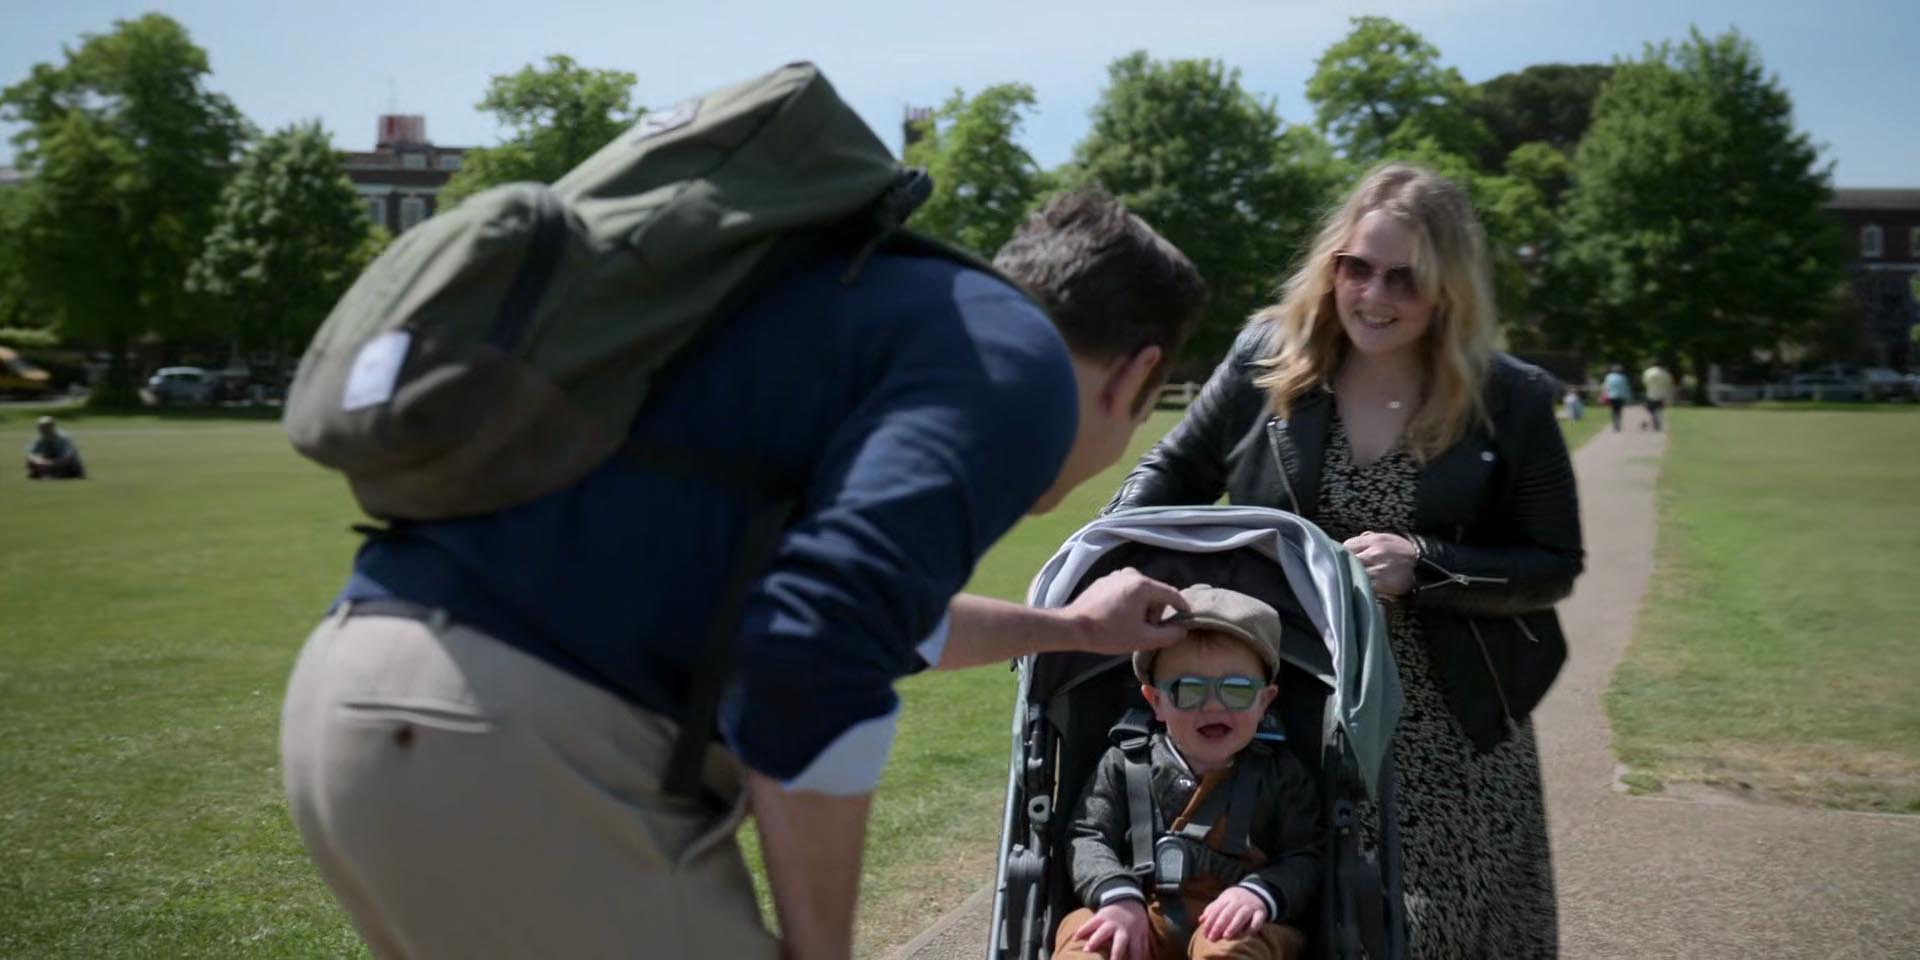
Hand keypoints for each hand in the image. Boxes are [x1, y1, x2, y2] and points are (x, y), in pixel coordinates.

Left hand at [1062, 568, 1189, 656]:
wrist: (1073, 627)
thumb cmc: (1109, 633)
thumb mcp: (1144, 639)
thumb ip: (1169, 635)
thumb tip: (1182, 630)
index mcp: (1143, 585)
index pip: (1172, 594)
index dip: (1182, 607)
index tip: (1186, 619)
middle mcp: (1131, 574)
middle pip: (1156, 593)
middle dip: (1156, 612)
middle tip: (1148, 630)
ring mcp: (1116, 575)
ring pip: (1141, 592)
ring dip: (1142, 608)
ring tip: (1132, 626)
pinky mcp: (1105, 581)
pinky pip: (1126, 590)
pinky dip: (1129, 603)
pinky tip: (1119, 618)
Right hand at [1076, 899, 1151, 959]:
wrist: (1128, 899)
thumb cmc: (1135, 923)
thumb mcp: (1143, 933)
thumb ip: (1141, 948)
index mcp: (1136, 935)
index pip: (1136, 952)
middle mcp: (1123, 929)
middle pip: (1120, 942)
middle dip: (1116, 953)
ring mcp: (1111, 922)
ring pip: (1102, 931)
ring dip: (1095, 940)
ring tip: (1086, 950)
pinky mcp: (1100, 916)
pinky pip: (1090, 923)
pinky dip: (1082, 930)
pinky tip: (1075, 938)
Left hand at [1197, 886, 1269, 942]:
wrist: (1256, 892)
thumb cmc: (1234, 901)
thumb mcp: (1223, 901)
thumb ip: (1212, 910)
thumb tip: (1201, 920)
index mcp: (1227, 898)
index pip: (1217, 910)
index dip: (1210, 922)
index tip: (1205, 934)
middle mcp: (1238, 901)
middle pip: (1227, 913)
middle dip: (1219, 926)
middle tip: (1212, 938)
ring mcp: (1250, 906)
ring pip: (1241, 915)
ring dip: (1233, 926)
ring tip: (1226, 937)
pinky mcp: (1261, 912)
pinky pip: (1258, 919)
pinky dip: (1254, 926)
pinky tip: (1248, 933)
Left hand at [1343, 531, 1416, 597]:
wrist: (1426, 566)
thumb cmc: (1404, 552)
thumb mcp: (1387, 538)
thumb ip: (1368, 539)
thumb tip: (1350, 543)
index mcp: (1374, 540)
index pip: (1347, 545)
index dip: (1345, 554)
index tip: (1344, 560)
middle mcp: (1374, 552)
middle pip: (1348, 560)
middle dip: (1345, 566)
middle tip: (1345, 572)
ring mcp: (1377, 568)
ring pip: (1354, 573)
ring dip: (1352, 577)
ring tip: (1353, 580)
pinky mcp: (1382, 583)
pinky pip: (1364, 584)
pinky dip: (1361, 586)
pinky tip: (1361, 587)